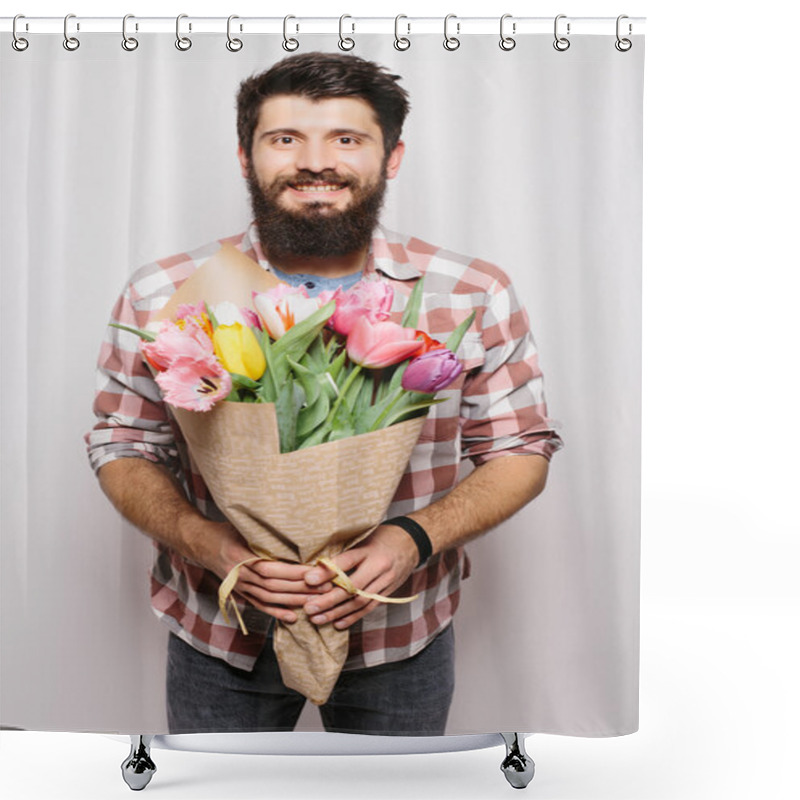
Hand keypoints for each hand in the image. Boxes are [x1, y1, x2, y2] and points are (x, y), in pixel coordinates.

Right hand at [196, 521, 332, 623]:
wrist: (202, 544)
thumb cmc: (228, 531)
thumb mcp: (244, 527)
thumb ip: (265, 533)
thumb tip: (297, 530)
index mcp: (241, 555)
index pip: (273, 568)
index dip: (295, 572)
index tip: (316, 572)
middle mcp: (240, 574)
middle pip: (274, 586)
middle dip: (301, 588)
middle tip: (326, 588)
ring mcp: (239, 586)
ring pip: (269, 597)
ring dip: (294, 601)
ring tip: (316, 602)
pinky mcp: (240, 593)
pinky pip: (259, 605)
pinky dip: (276, 612)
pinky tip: (292, 617)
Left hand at [302, 524, 418, 629]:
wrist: (412, 542)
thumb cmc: (382, 536)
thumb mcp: (364, 536)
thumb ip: (344, 550)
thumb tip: (316, 564)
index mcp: (370, 549)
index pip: (346, 561)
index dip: (327, 571)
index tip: (308, 579)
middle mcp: (379, 566)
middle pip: (352, 587)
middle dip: (328, 600)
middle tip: (309, 608)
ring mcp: (386, 581)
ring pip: (360, 601)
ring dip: (337, 612)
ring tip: (317, 619)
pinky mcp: (389, 591)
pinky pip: (370, 607)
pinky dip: (353, 617)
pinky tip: (337, 624)